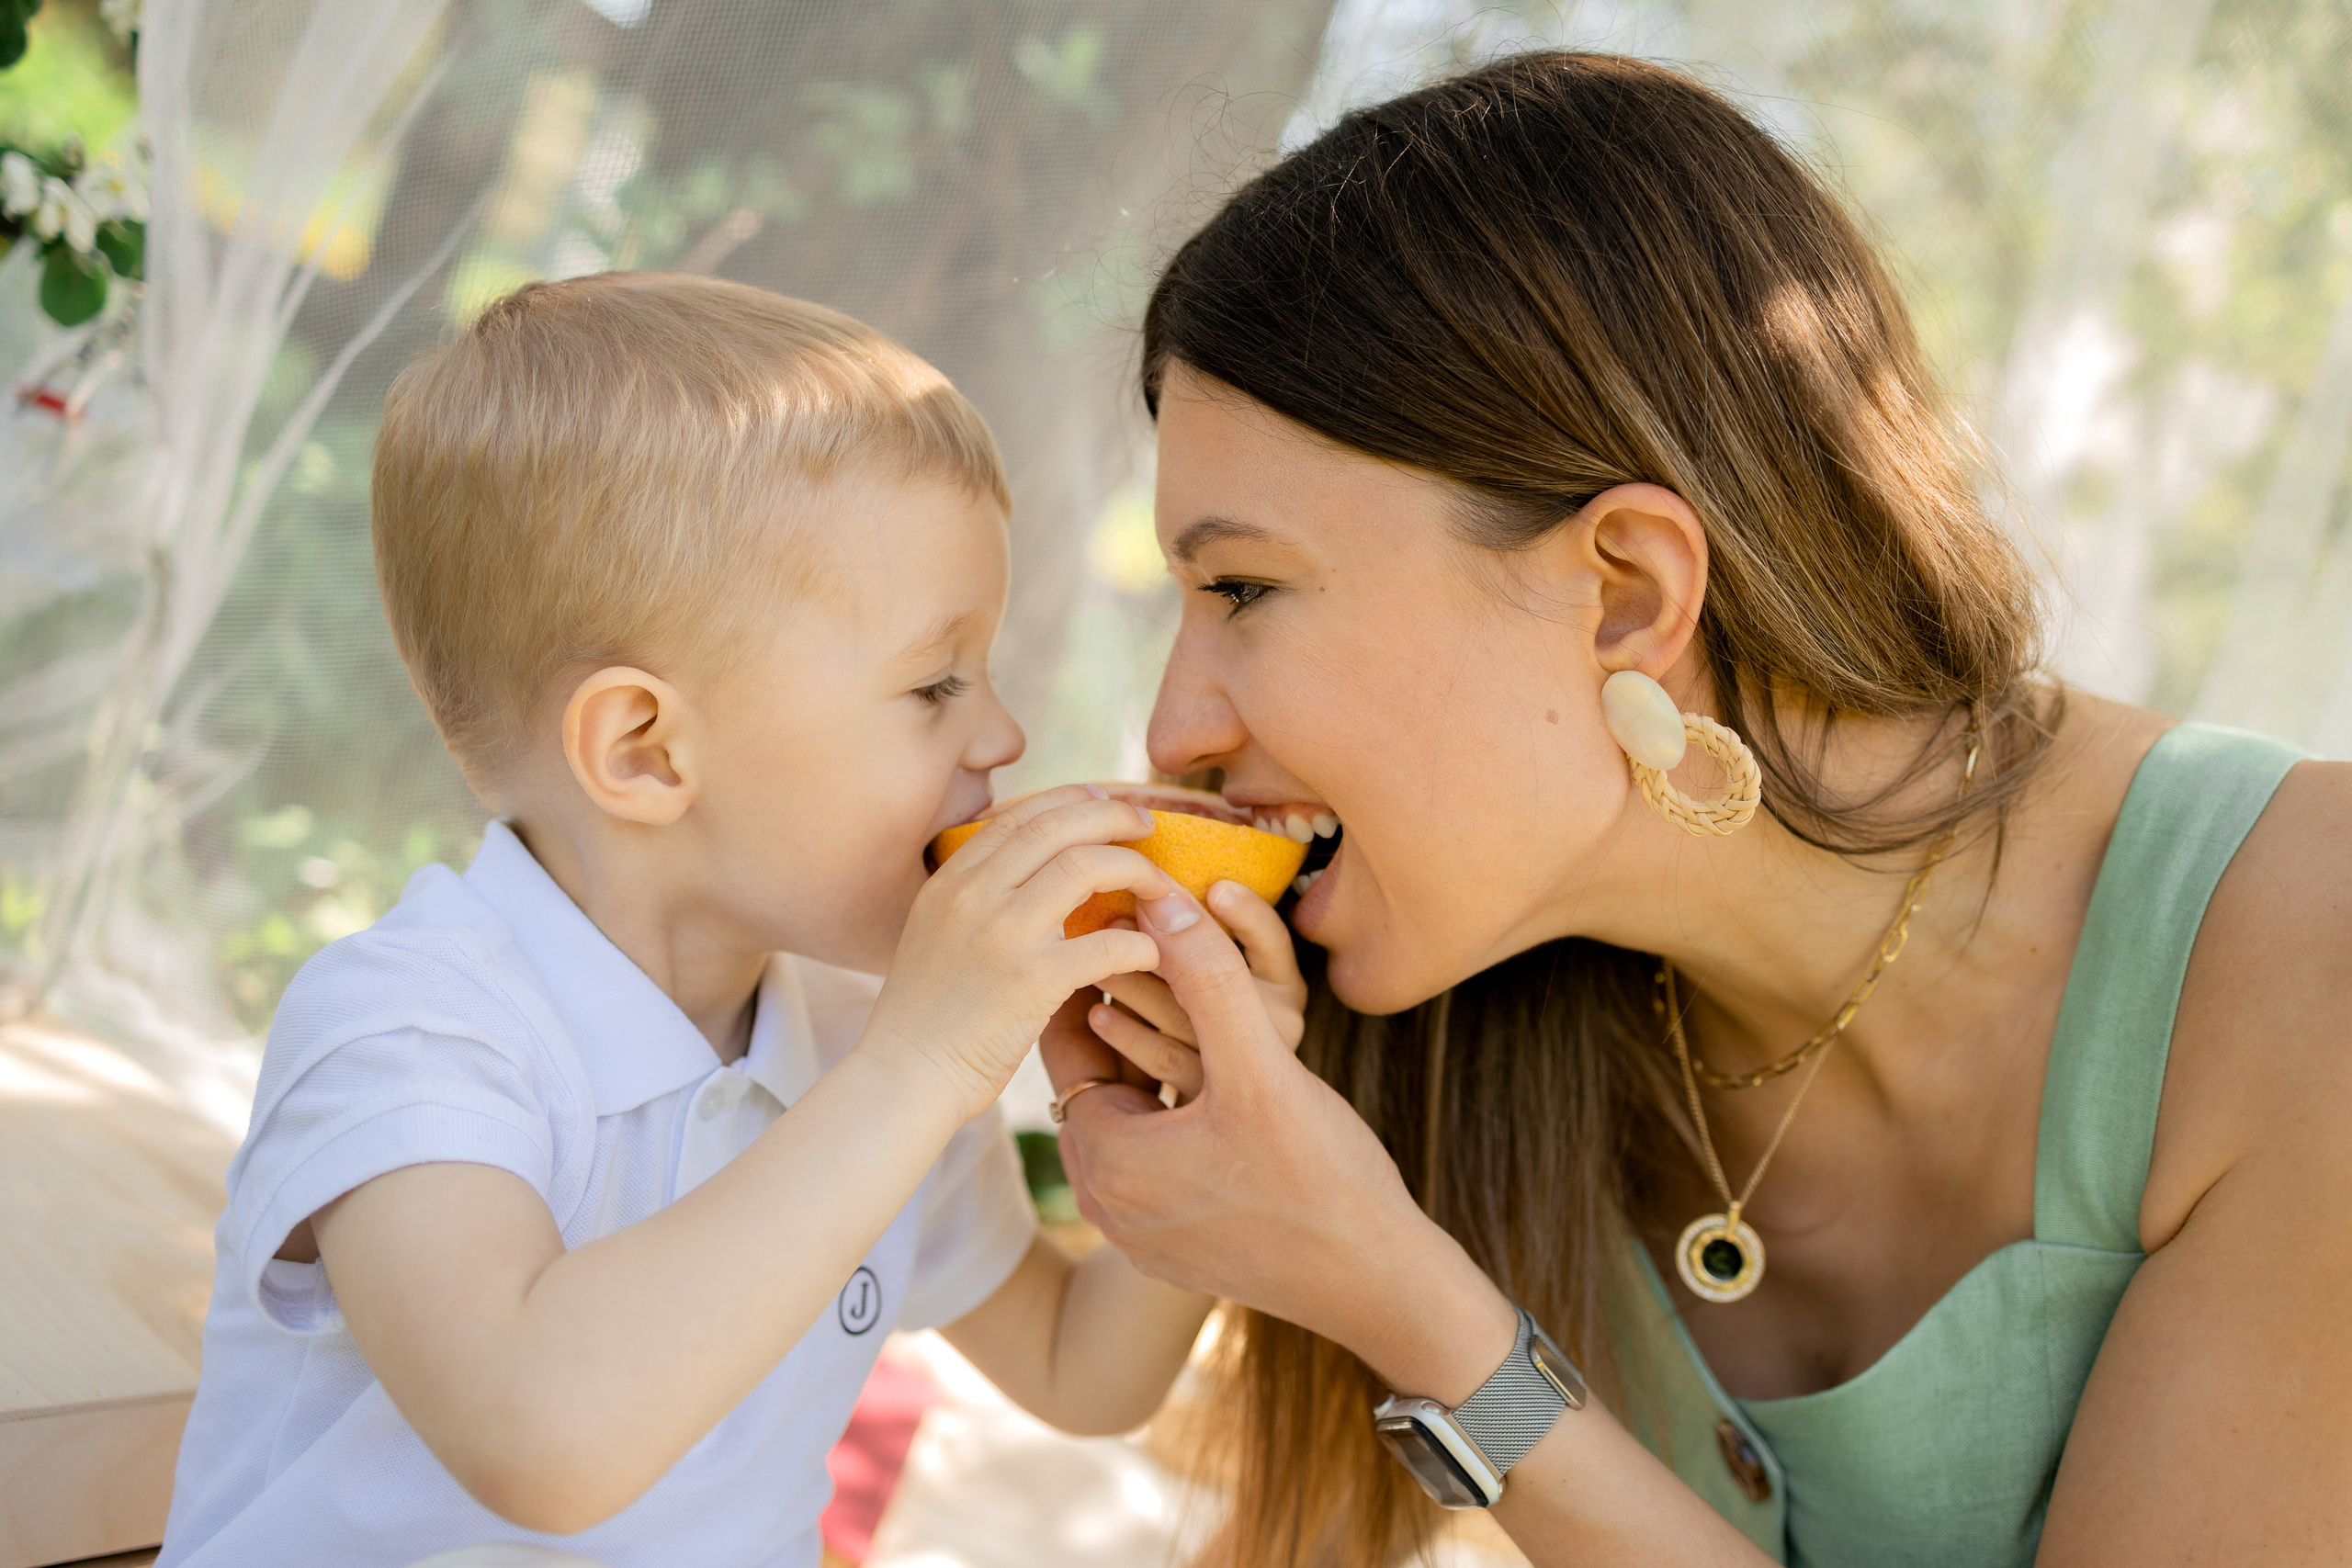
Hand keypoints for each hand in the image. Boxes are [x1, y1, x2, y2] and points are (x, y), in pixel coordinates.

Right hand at [864, 785, 1171, 1117]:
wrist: (904, 1075)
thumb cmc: (927, 1015)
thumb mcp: (936, 932)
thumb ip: (979, 897)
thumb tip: (1039, 869)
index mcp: (951, 880)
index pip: (1021, 815)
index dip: (1072, 800)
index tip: (1105, 803)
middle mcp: (974, 894)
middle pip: (1059, 826)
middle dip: (1113, 816)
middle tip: (1147, 827)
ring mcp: (1003, 933)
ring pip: (1087, 867)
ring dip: (1135, 871)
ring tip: (1158, 886)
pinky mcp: (1032, 980)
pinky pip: (1107, 944)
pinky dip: (1140, 945)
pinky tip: (1150, 954)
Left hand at [1051, 887, 1488, 1369]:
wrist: (1377, 1283)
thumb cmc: (1322, 1176)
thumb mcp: (1262, 1064)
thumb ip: (1209, 976)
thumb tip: (1158, 897)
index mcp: (1107, 1160)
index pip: (1066, 1046)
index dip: (1091, 980)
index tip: (1115, 932)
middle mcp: (1105, 1205)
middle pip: (1093, 1085)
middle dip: (1116, 1020)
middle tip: (1141, 957)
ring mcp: (1137, 1235)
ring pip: (1123, 1123)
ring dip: (1145, 1067)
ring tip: (1182, 1012)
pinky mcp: (1174, 1250)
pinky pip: (1150, 1164)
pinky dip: (1167, 1118)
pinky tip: (1210, 1087)